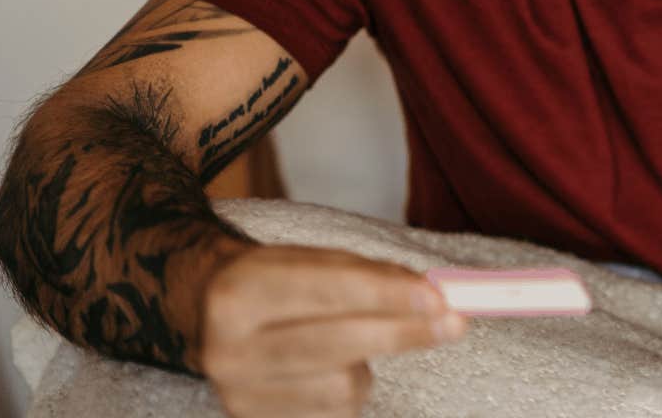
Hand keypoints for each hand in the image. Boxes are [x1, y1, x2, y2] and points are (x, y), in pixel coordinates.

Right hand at [197, 244, 466, 416]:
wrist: (207, 315)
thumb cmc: (275, 282)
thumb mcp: (311, 260)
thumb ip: (369, 275)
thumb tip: (432, 296)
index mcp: (239, 293)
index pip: (326, 291)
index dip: (386, 296)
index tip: (438, 298)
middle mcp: (230, 349)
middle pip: (336, 346)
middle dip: (403, 333)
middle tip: (454, 322)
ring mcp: (239, 395)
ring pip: (342, 388)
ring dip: (366, 366)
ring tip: (347, 347)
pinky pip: (334, 416)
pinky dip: (348, 392)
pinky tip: (330, 372)